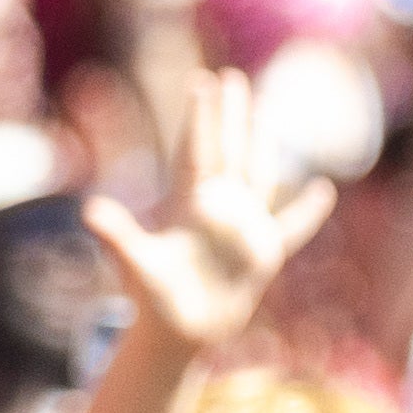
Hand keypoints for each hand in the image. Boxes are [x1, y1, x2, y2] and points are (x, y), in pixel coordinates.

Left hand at [84, 68, 337, 354]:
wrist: (178, 334)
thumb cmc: (153, 301)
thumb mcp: (136, 265)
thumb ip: (118, 236)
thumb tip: (89, 211)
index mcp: (189, 204)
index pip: (198, 150)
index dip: (201, 116)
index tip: (202, 81)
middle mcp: (217, 208)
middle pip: (228, 150)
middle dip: (231, 115)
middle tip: (231, 77)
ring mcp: (241, 228)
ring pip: (257, 175)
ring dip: (262, 145)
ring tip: (266, 115)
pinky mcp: (262, 254)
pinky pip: (292, 226)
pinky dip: (309, 211)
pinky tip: (324, 190)